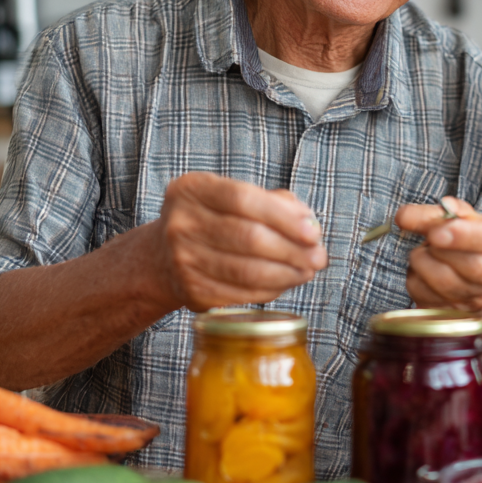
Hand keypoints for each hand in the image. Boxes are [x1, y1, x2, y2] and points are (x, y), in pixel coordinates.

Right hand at [152, 172, 327, 311]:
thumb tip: (310, 225)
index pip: (244, 199)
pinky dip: (272, 290)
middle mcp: (181, 223)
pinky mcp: (191, 291)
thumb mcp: (236, 199)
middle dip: (293, 250)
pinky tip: (287, 282)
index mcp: (192, 189)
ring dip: (287, 274)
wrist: (162, 257)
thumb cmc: (215, 221)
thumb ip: (276, 203)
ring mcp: (182, 259)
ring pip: (247, 270)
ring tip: (308, 271)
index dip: (283, 217)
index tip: (313, 232)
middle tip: (319, 257)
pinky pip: (242, 293)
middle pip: (248, 237)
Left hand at [394, 197, 481, 313]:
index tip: (435, 232)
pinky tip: (421, 269)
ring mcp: (480, 297)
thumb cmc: (469, 237)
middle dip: (441, 251)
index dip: (466, 236)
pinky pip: (427, 297)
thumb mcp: (463, 216)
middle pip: (474, 267)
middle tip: (428, 238)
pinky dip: (415, 279)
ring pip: (447, 284)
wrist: (475, 274)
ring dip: (423, 262)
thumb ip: (439, 211)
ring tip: (423, 251)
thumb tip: (408, 215)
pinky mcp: (456, 313)